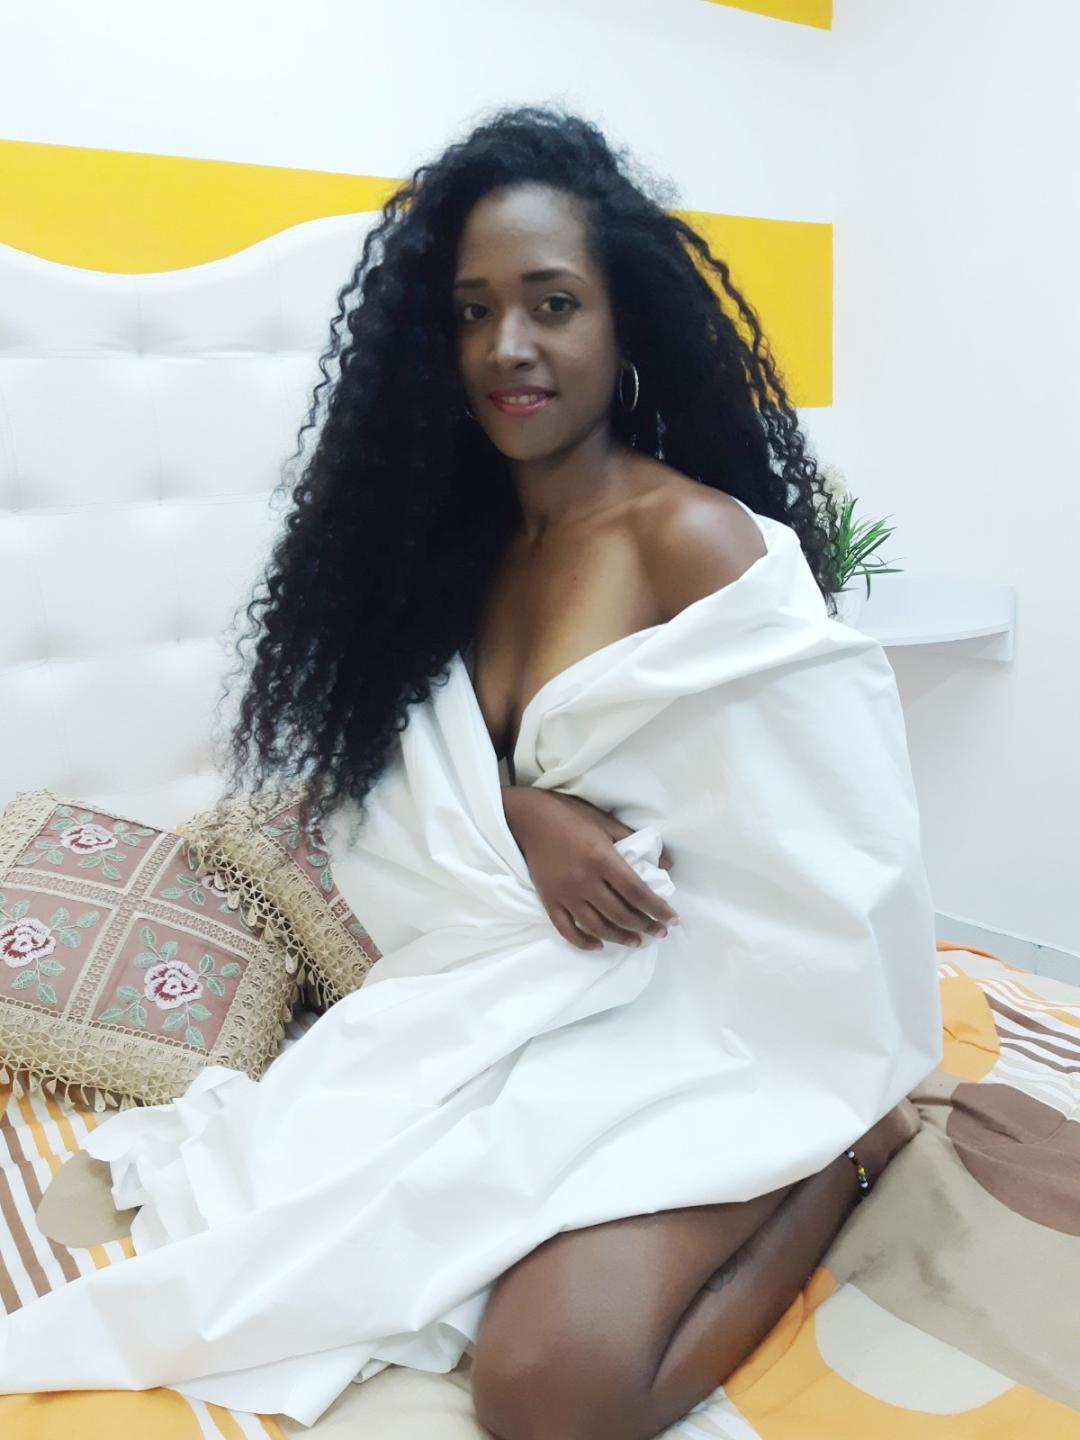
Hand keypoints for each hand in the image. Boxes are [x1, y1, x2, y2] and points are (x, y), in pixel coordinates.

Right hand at [501, 786, 678, 951]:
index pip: (636, 892)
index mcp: (601, 859)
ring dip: (620, 937)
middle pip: (620, 913)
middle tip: (659, 933)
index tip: (672, 920)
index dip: (657, 909)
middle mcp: (584, 881)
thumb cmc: (571, 816)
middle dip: (644, 926)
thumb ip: (635, 841)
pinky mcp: (549, 901)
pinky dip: (584, 942)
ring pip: (597, 926)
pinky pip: (567, 930)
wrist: (529, 819)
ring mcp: (565, 894)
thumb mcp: (606, 822)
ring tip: (636, 941)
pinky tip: (599, 945)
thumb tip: (666, 864)